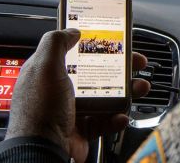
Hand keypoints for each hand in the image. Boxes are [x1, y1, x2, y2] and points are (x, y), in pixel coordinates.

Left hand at [6, 29, 150, 161]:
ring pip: (110, 95)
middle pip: (100, 72)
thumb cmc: (39, 110)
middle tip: (137, 62)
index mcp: (52, 73)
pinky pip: (109, 119)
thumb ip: (57, 42)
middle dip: (123, 67)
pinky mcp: (86, 128)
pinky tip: (121, 114)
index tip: (116, 40)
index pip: (78, 52)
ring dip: (128, 91)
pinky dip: (118, 117)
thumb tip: (72, 30)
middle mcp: (64, 90)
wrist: (43, 149)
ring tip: (139, 87)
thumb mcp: (44, 67)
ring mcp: (76, 110)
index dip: (99, 44)